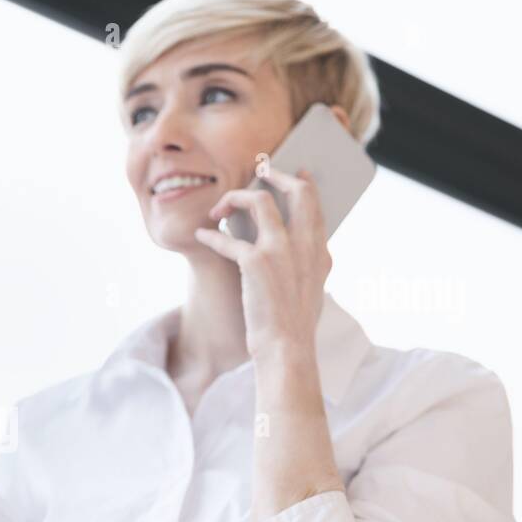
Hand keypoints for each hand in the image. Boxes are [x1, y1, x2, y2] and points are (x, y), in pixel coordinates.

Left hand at [194, 166, 330, 360]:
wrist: (287, 349)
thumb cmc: (294, 326)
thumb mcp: (312, 289)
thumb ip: (308, 263)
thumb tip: (298, 248)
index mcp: (320, 251)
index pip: (315, 204)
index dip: (300, 183)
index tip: (293, 172)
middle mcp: (305, 245)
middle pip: (295, 190)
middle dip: (274, 175)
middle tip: (257, 173)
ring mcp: (281, 251)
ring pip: (259, 202)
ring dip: (235, 198)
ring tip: (219, 208)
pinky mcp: (255, 263)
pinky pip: (227, 238)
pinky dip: (211, 235)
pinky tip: (201, 235)